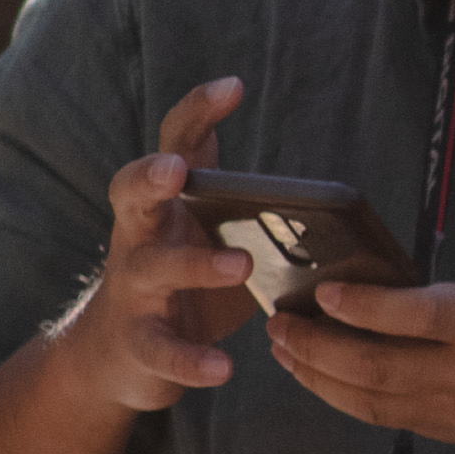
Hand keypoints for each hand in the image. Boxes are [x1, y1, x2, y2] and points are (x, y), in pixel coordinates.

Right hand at [65, 79, 259, 412]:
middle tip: (179, 170)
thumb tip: (337, 202)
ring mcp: (133, 289)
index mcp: (166, 205)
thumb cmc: (181, 283)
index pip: (175, 146)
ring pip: (152, 267)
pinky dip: (190, 358)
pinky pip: (161, 349)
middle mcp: (140, 236)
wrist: (117, 356)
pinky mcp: (138, 343)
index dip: (195, 113)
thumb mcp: (212, 237)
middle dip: (152, 176)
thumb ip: (255, 214)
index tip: (231, 86)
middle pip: (131, 192)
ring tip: (241, 264)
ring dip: (194, 264)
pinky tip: (222, 367)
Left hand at [270, 146, 454, 453]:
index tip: (323, 293)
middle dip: (317, 348)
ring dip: (322, 379)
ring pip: (377, 403)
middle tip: (279, 323)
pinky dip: (354, 401)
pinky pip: (398, 421)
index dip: (362, 308)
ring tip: (287, 352)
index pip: (416, 317)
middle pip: (377, 369)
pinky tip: (328, 379)